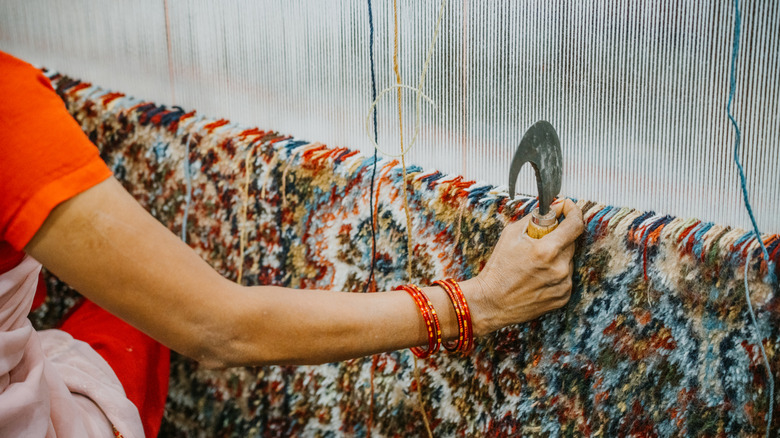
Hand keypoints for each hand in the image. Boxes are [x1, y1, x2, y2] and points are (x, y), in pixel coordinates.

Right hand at [468, 198, 583, 334]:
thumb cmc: (498, 269)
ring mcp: (563, 285)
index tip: (568, 207)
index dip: (573, 211)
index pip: (575, 224)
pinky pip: (566, 277)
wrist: (492, 302)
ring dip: (556, 257)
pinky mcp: (563, 297)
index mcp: (547, 250)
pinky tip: (538, 277)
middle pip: (570, 242)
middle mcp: (560, 268)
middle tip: (539, 242)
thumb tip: (554, 208)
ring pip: (568, 260)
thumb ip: (535, 218)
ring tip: (534, 265)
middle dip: (557, 238)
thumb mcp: (511, 234)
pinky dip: (556, 273)